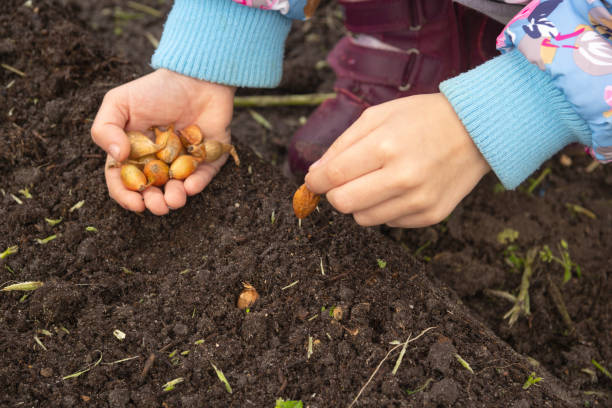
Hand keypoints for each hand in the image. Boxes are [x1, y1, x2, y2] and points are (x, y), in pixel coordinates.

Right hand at [91, 69, 235, 214]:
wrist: (196, 76)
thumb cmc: (156, 89)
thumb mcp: (120, 102)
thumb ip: (106, 128)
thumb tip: (118, 156)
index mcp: (134, 153)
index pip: (124, 182)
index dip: (127, 196)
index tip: (135, 203)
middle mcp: (159, 162)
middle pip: (153, 192)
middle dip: (154, 203)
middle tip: (158, 205)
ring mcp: (184, 162)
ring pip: (178, 189)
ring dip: (175, 199)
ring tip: (175, 199)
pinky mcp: (209, 158)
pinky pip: (204, 177)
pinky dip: (198, 184)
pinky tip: (191, 186)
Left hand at [304, 93, 489, 227]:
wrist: (475, 131)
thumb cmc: (422, 118)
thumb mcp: (378, 117)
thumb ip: (342, 145)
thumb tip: (315, 174)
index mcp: (385, 146)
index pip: (333, 177)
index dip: (316, 181)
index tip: (315, 180)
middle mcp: (402, 177)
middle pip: (343, 204)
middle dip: (335, 194)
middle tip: (344, 181)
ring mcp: (418, 200)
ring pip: (364, 219)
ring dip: (361, 203)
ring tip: (377, 181)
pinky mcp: (430, 215)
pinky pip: (389, 223)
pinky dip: (386, 209)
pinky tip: (400, 188)